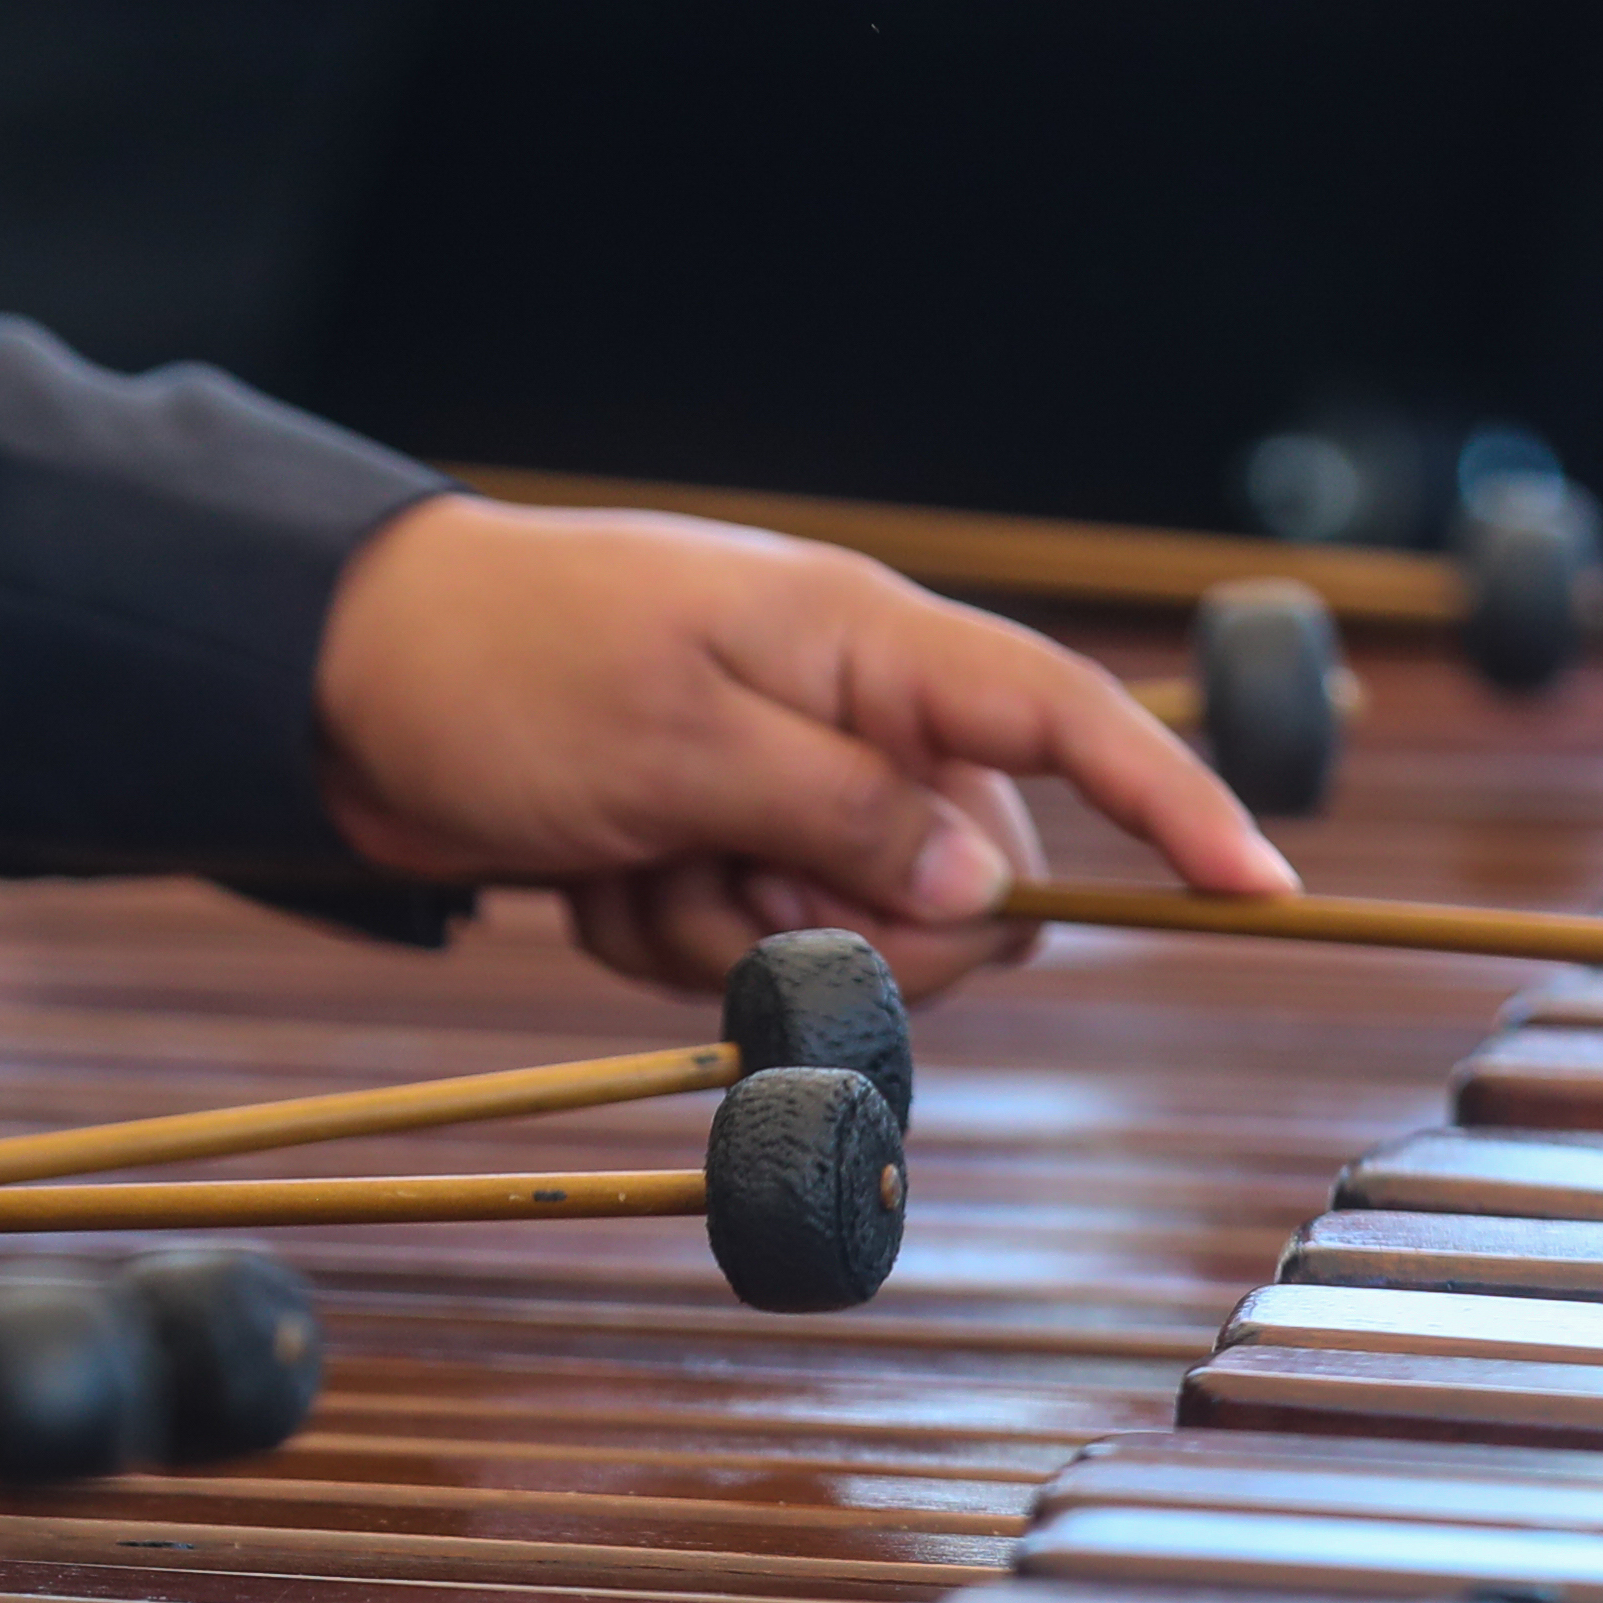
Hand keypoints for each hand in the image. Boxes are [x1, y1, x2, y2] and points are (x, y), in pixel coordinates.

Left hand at [312, 499, 1301, 999]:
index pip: (1064, 719)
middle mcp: (847, 715)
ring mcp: (780, 787)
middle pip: (963, 882)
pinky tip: (595, 876)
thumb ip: (841, 816)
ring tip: (636, 859)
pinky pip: (747, 956)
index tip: (1262, 889)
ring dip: (734, 942)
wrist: (340, 684)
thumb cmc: (502, 672)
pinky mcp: (714, 851)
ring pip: (850, 939)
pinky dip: (667, 940)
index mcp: (864, 646)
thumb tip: (984, 889)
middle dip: (853, 927)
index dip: (1172, 804)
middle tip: (726, 876)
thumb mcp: (675, 743)